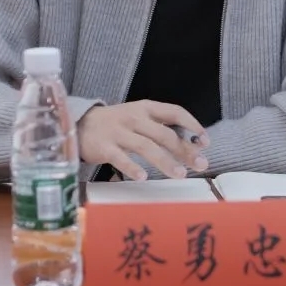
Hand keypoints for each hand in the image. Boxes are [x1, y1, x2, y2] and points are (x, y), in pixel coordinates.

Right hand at [78, 100, 209, 180]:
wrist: (79, 123)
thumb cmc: (117, 124)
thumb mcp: (139, 118)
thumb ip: (161, 128)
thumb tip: (192, 144)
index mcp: (146, 108)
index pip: (175, 112)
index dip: (192, 125)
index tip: (206, 141)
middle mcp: (134, 118)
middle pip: (164, 133)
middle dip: (185, 149)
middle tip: (201, 164)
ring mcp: (118, 132)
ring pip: (146, 146)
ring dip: (165, 161)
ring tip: (181, 175)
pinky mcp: (104, 147)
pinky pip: (120, 158)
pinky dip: (132, 168)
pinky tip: (143, 177)